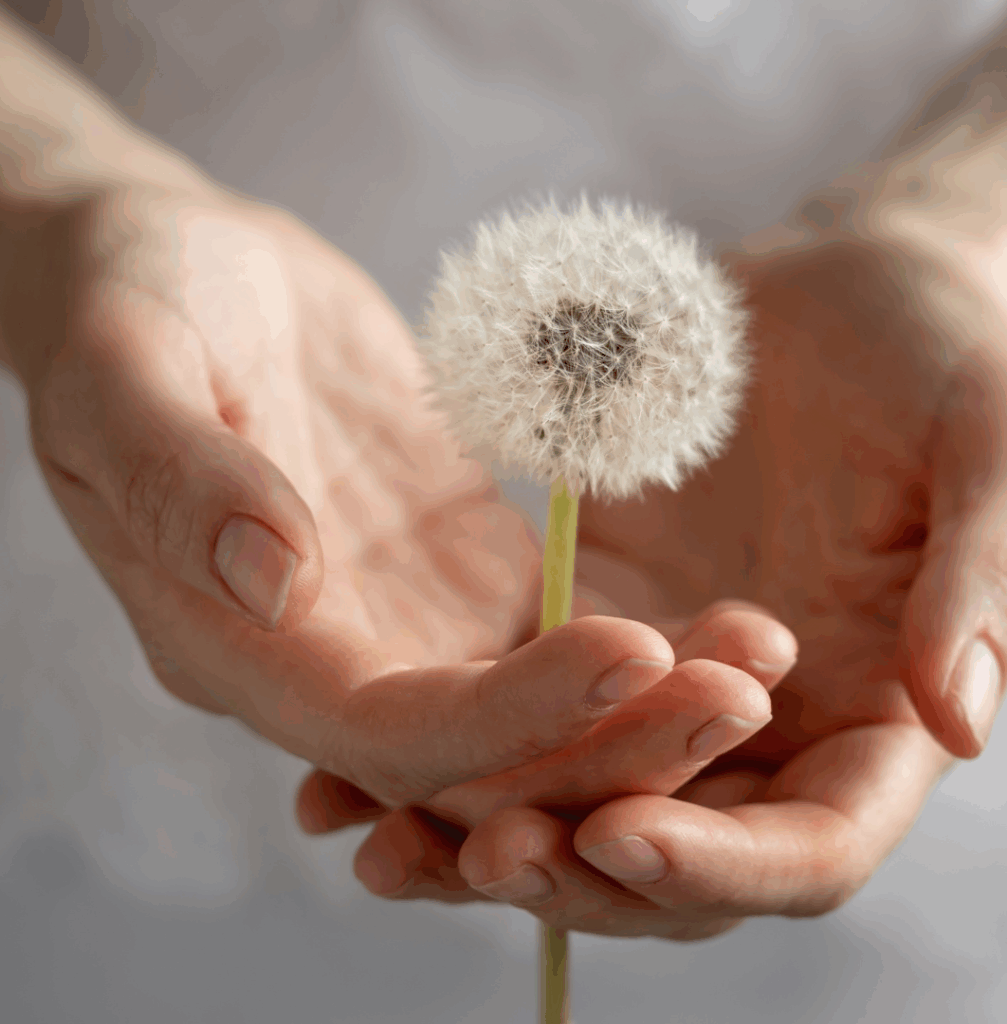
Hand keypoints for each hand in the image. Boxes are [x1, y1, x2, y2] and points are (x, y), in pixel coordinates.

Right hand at [0, 178, 702, 803]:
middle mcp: (327, 662)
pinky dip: (639, 646)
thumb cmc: (129, 307)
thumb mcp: (126, 371)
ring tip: (759, 661)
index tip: (631, 652)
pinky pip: (556, 634)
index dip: (507, 714)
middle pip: (480, 754)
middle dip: (608, 738)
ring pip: (534, 715)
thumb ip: (187, 478)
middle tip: (740, 693)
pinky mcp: (453, 571)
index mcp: (239, 647)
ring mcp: (399, 623)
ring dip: (644, 708)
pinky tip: (724, 619)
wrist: (175, 274)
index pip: (384, 732)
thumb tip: (273, 577)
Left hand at [297, 126, 1006, 935]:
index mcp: (871, 717)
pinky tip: (347, 764)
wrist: (834, 293)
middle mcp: (760, 726)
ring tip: (377, 840)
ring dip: (481, 832)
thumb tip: (960, 725)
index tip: (625, 837)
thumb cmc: (933, 354)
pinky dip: (437, 745)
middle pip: (672, 849)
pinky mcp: (583, 620)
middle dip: (579, 868)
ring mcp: (660, 682)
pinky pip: (507, 703)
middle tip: (481, 859)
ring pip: (570, 796)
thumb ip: (975, 583)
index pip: (807, 845)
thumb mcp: (981, 447)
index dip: (723, 863)